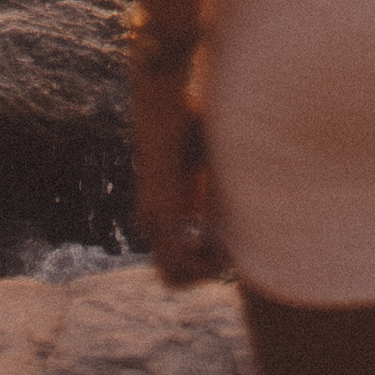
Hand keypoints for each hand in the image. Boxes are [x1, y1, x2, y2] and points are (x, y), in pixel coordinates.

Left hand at [131, 66, 226, 284]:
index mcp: (157, 211)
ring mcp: (153, 218)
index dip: (200, 264)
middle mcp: (150, 220)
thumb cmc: (182, 120)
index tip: (224, 249)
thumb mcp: (198, 164)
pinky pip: (178, 260)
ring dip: (203, 273)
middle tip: (225, 257)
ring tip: (225, 256)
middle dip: (201, 275)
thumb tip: (212, 205)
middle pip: (170, 276)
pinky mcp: (161, 210)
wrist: (160, 98)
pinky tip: (221, 251)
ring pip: (173, 274)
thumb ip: (202, 189)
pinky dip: (202, 266)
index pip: (171, 261)